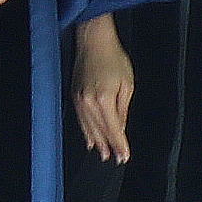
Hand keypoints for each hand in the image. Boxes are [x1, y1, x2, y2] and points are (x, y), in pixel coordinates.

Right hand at [72, 16, 132, 161]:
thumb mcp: (127, 84)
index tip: (124, 156)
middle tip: (115, 159)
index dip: (120, 144)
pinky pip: (80, 120)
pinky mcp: (74, 96)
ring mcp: (79, 100)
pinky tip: (90, 140)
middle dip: (109, 146)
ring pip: (88, 128)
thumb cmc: (114, 59)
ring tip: (103, 154)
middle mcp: (89, 103)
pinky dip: (86, 131)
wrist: (93, 42)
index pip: (114, 129)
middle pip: (100, 131)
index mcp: (104, 100)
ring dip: (97, 142)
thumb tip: (121, 127)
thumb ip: (123, 109)